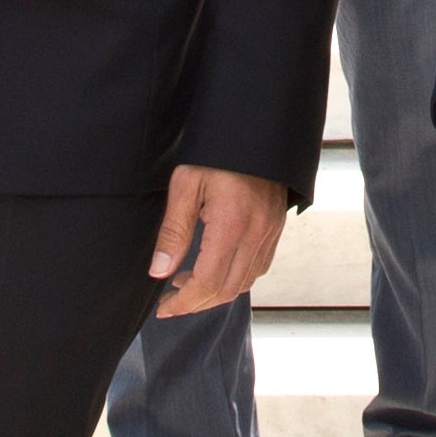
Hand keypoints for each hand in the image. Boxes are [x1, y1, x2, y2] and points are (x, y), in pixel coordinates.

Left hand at [151, 165, 286, 316]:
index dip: (184, 302)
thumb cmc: (217, 152)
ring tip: (188, 283)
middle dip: (197, 303)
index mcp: (232, 224)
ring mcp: (270, 232)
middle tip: (172, 301)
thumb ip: (173, 231)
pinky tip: (216, 267)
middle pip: (227, 290)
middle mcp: (256, 233)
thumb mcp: (186, 184)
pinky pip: (258, 267)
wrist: (255, 128)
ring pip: (244, 282)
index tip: (164, 308)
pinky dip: (236, 278)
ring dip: (216, 292)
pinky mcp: (276, 227)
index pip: (207, 283)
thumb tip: (159, 272)